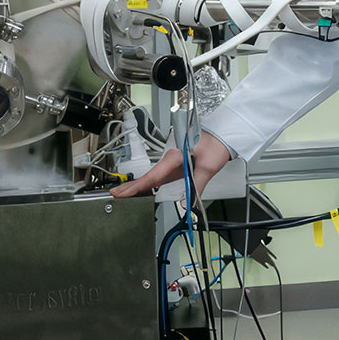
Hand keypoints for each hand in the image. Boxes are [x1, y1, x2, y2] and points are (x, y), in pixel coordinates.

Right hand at [109, 130, 232, 198]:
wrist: (223, 135)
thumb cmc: (216, 145)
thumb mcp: (209, 167)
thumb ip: (197, 186)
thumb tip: (188, 204)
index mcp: (175, 155)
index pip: (153, 175)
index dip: (138, 186)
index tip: (123, 192)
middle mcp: (170, 157)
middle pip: (148, 175)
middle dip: (131, 186)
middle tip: (115, 195)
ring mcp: (172, 160)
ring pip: (152, 175)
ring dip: (138, 185)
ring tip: (124, 195)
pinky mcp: (175, 163)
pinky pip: (159, 175)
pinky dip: (149, 183)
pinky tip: (143, 190)